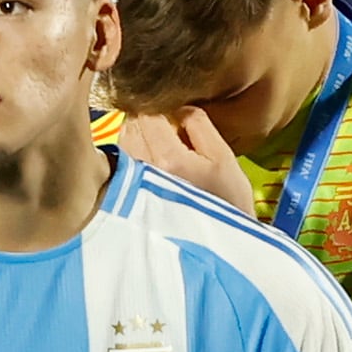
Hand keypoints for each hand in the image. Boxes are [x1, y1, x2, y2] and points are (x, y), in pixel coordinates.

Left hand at [118, 105, 259, 215]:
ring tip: (161, 146)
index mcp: (169, 159)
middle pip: (130, 127)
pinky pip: (123, 165)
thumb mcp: (223, 157)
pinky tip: (153, 164)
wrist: (222, 245)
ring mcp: (133, 188)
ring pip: (124, 144)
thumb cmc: (228, 202)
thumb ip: (199, 125)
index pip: (147, 115)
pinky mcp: (129, 198)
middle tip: (167, 128)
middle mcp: (144, 173)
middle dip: (146, 120)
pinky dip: (134, 155)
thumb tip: (179, 106)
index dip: (159, 107)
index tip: (172, 113)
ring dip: (138, 137)